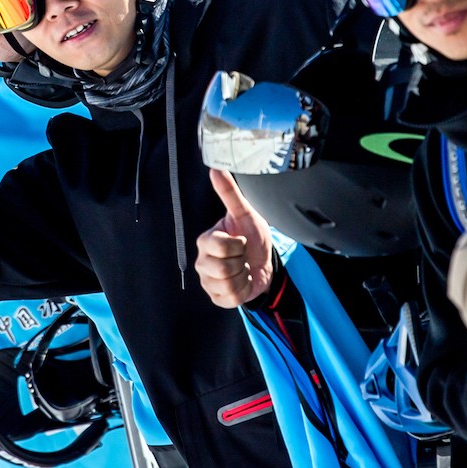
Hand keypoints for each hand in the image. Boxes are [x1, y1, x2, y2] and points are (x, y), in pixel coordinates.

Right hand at [195, 169, 273, 307]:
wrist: (265, 262)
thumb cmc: (253, 236)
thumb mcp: (245, 214)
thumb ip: (230, 193)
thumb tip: (215, 168)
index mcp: (205, 242)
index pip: (222, 247)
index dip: (239, 245)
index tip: (242, 241)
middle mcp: (201, 262)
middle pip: (224, 268)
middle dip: (242, 262)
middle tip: (243, 257)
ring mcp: (207, 282)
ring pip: (228, 284)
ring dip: (244, 276)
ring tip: (244, 269)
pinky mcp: (216, 298)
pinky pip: (232, 298)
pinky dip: (244, 291)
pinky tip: (243, 282)